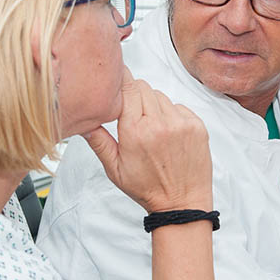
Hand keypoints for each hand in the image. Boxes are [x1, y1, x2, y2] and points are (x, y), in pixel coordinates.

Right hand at [83, 67, 212, 213]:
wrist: (182, 203)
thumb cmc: (147, 189)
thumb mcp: (114, 168)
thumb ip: (98, 141)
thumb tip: (82, 121)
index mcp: (136, 131)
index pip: (128, 87)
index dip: (121, 79)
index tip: (116, 76)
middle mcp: (160, 123)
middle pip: (143, 88)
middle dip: (134, 95)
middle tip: (132, 115)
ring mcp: (181, 123)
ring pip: (161, 96)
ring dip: (153, 105)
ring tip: (151, 129)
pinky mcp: (197, 126)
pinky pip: (179, 106)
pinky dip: (172, 114)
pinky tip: (168, 134)